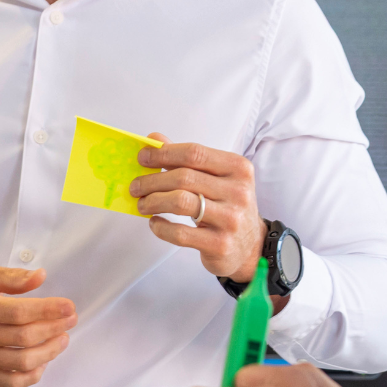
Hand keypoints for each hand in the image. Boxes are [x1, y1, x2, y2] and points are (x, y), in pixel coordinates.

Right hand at [0, 265, 76, 386]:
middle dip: (55, 329)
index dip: (49, 310)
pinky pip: (10, 382)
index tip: (69, 307)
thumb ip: (11, 276)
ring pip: (21, 362)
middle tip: (70, 320)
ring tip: (62, 339)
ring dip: (49, 352)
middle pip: (24, 338)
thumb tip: (41, 277)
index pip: (18, 313)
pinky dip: (32, 376)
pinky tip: (43, 361)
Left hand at [132, 136, 264, 282]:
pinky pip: (181, 234)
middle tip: (136, 186)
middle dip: (152, 181)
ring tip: (142, 204)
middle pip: (184, 177)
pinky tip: (155, 223)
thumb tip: (154, 140)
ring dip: (153, 202)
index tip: (143, 158)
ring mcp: (230, 219)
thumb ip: (187, 159)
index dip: (164, 154)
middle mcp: (238, 191)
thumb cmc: (228, 206)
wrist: (250, 245)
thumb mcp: (215, 178)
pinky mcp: (220, 244)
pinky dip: (161, 227)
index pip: (194, 153)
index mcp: (237, 168)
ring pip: (181, 202)